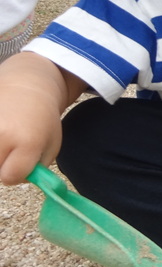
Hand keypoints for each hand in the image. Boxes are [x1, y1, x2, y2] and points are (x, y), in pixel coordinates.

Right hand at [0, 53, 76, 184]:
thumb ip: (37, 168)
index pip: (10, 177)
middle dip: (2, 165)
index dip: (16, 173)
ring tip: (5, 139)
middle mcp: (2, 134)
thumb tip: (16, 180)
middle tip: (11, 149)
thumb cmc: (43, 121)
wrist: (27, 87)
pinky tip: (1, 130)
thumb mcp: (51, 145)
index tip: (21, 162)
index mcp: (27, 142)